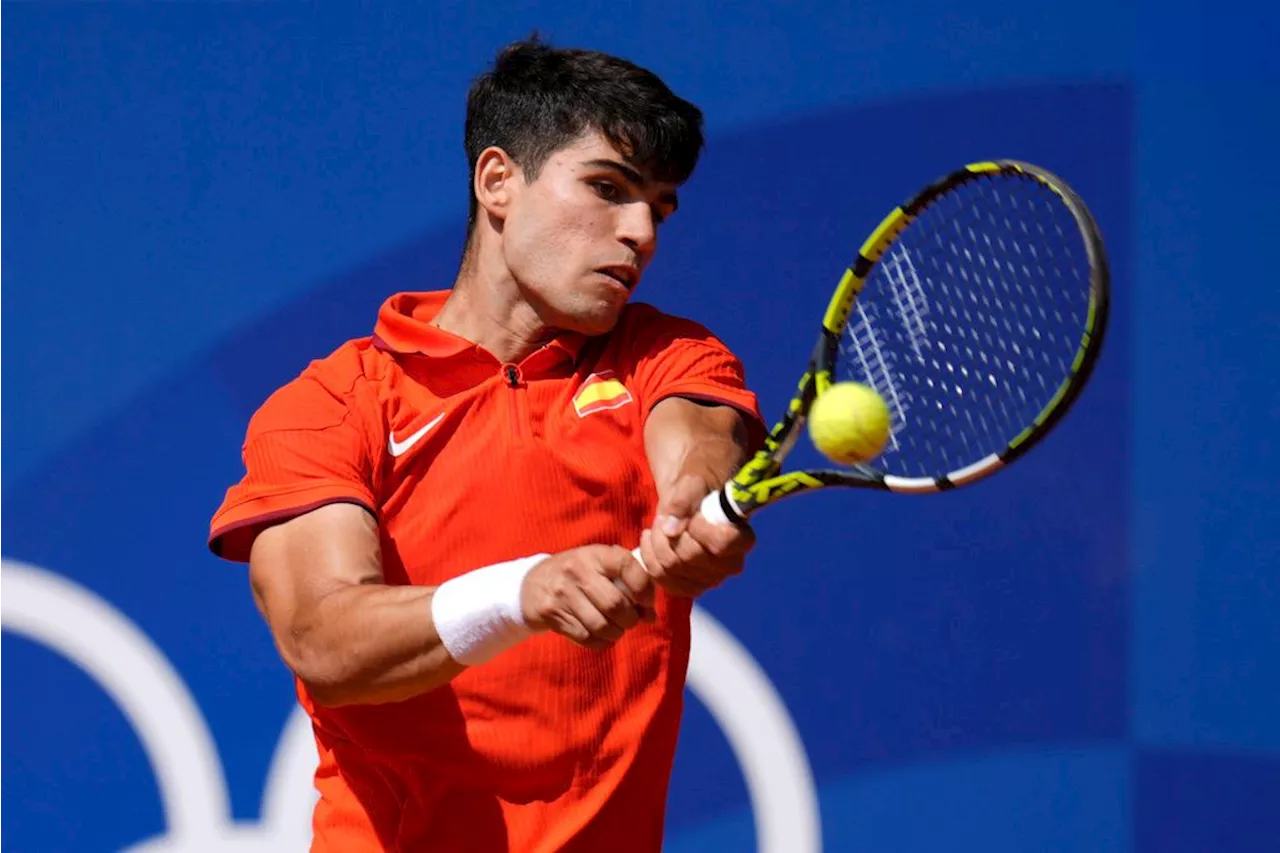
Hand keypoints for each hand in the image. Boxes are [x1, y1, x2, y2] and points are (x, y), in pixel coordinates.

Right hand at [520, 545, 654, 649]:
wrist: (532, 585)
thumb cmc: (577, 575)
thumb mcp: (599, 565)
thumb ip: (627, 582)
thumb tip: (651, 615)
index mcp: (595, 554)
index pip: (627, 566)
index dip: (644, 588)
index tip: (647, 602)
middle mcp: (577, 570)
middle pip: (615, 604)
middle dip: (631, 619)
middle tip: (631, 621)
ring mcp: (562, 593)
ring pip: (601, 625)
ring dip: (615, 633)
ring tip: (615, 629)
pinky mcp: (551, 613)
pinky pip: (585, 637)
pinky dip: (599, 641)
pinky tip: (600, 635)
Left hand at [639, 474, 755, 597]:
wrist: (691, 502)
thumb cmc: (700, 489)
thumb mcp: (694, 482)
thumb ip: (685, 499)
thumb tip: (671, 529)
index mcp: (742, 539)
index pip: (721, 543)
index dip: (699, 529)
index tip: (693, 515)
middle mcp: (730, 565)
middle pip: (690, 557)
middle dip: (670, 533)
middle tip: (664, 516)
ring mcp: (710, 580)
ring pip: (672, 568)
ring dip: (656, 543)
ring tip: (657, 524)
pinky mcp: (690, 587)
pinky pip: (662, 579)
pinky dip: (649, 558)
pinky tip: (649, 539)